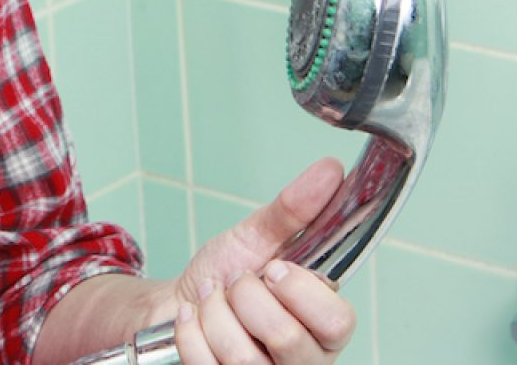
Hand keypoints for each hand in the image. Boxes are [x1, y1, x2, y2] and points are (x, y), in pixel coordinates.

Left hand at [166, 158, 356, 363]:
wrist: (178, 303)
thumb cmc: (225, 275)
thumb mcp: (257, 238)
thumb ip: (294, 210)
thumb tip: (329, 171)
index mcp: (323, 326)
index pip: (338, 320)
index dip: (300, 291)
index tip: (274, 268)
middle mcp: (303, 361)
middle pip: (288, 339)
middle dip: (247, 298)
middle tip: (238, 283)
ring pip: (244, 358)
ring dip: (214, 312)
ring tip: (213, 298)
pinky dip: (190, 330)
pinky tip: (193, 316)